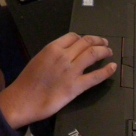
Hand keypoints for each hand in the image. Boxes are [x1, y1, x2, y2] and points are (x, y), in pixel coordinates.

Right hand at [0, 32, 115, 128]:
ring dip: (104, 51)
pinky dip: (107, 71)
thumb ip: (53, 54)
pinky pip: (96, 76)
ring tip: (109, 52)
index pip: (74, 36)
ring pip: (93, 54)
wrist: (22, 100)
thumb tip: (65, 54)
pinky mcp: (76, 86)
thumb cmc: (27, 82)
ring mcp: (71, 71)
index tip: (89, 40)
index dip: (84, 38)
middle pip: (86, 42)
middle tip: (105, 43)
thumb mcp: (38, 59)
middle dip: (98, 41)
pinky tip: (112, 68)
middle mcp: (63, 56)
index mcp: (52, 48)